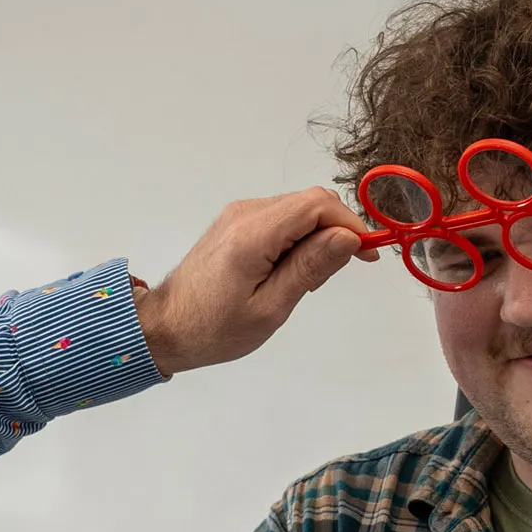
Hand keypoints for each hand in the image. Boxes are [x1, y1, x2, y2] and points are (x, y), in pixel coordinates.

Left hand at [134, 189, 371, 374]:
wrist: (165, 327)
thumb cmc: (215, 329)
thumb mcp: (270, 307)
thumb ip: (310, 267)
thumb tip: (347, 236)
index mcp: (253, 233)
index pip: (317, 204)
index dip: (350, 224)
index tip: (367, 256)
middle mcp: (245, 212)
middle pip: (310, 202)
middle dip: (335, 232)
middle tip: (329, 276)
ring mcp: (238, 215)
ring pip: (297, 209)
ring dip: (316, 237)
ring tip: (305, 281)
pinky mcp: (235, 223)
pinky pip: (280, 218)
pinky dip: (297, 238)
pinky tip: (289, 271)